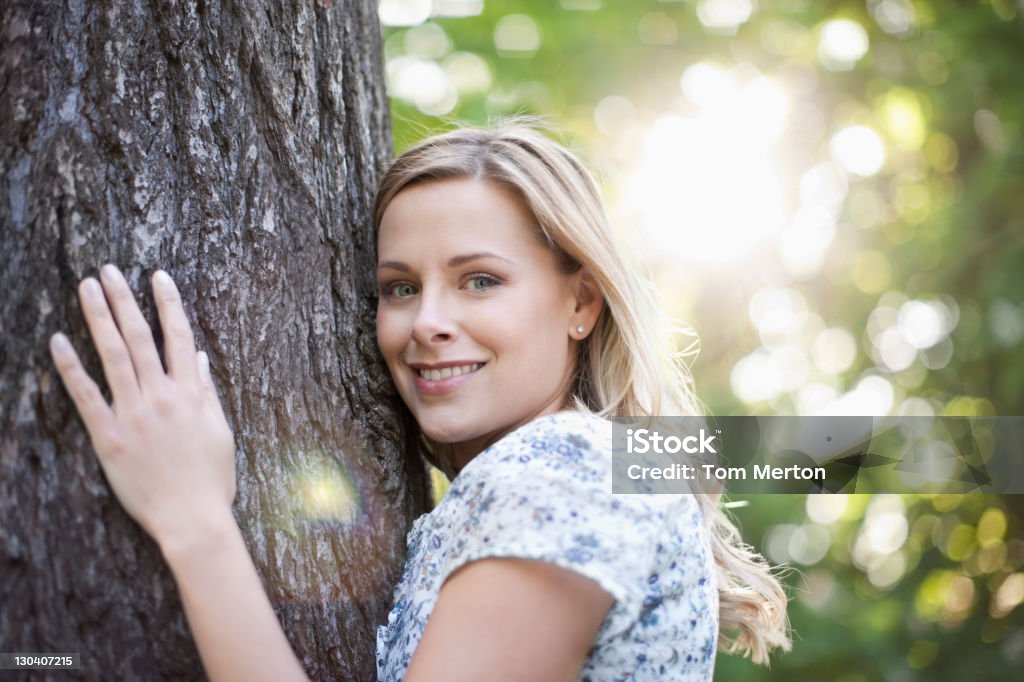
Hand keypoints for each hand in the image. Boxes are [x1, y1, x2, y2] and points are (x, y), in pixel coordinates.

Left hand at [50, 265, 236, 548]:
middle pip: (140, 337)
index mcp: (191, 393)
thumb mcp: (220, 431)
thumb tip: (198, 359)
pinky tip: (58, 342)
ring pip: (114, 355)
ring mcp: (135, 414)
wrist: (193, 518)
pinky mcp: (110, 437)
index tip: (158, 277)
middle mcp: (162, 396)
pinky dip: (71, 368)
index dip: (169, 304)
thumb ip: (207, 391)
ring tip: (87, 288)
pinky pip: (87, 396)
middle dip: (124, 300)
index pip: (179, 336)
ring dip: (99, 318)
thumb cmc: (211, 479)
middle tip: (109, 270)